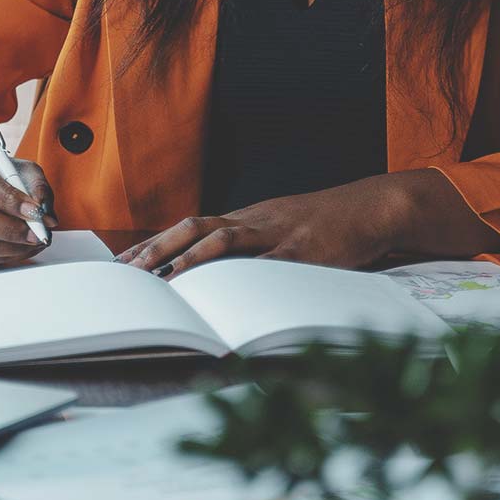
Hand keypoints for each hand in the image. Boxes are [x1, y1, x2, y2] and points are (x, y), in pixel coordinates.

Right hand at [0, 143, 57, 266]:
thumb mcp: (17, 166)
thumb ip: (34, 183)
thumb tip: (44, 212)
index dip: (9, 199)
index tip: (35, 211)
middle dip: (11, 229)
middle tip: (37, 233)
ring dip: (10, 247)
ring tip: (33, 242)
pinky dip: (3, 257)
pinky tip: (20, 248)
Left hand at [113, 169, 499, 278]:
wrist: (373, 207)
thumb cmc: (327, 223)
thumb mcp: (281, 229)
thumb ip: (252, 248)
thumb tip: (217, 272)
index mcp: (247, 217)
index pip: (191, 228)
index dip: (157, 244)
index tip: (126, 263)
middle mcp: (255, 220)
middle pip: (196, 228)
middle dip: (160, 249)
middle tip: (130, 272)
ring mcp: (278, 233)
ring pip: (224, 240)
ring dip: (191, 261)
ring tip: (165, 280)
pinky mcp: (305, 250)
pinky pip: (269, 265)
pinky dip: (245, 279)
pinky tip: (227, 292)